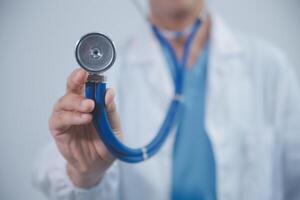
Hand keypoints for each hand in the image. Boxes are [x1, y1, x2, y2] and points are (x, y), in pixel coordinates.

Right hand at [49, 68, 121, 187]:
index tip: (89, 70)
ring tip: (89, 106)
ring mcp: (66, 118)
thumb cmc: (105, 144)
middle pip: (70, 88)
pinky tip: (84, 118)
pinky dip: (71, 117)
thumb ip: (110, 110)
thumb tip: (109, 92)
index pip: (84, 84)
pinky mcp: (59, 130)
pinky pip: (59, 120)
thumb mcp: (113, 127)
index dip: (85, 76)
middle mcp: (76, 107)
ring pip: (63, 102)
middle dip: (75, 80)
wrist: (98, 166)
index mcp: (90, 102)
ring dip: (75, 101)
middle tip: (82, 77)